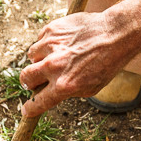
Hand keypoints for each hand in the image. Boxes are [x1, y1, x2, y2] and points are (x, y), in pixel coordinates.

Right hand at [19, 11, 136, 116]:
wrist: (115, 34)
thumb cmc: (107, 63)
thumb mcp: (90, 88)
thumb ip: (67, 91)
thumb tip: (50, 92)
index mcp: (64, 86)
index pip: (37, 102)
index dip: (30, 109)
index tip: (27, 110)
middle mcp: (54, 67)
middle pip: (25, 78)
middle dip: (28, 81)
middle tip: (35, 80)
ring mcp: (50, 47)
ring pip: (31, 56)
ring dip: (39, 59)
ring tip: (56, 55)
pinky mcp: (51, 30)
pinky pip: (40, 39)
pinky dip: (47, 43)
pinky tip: (62, 43)